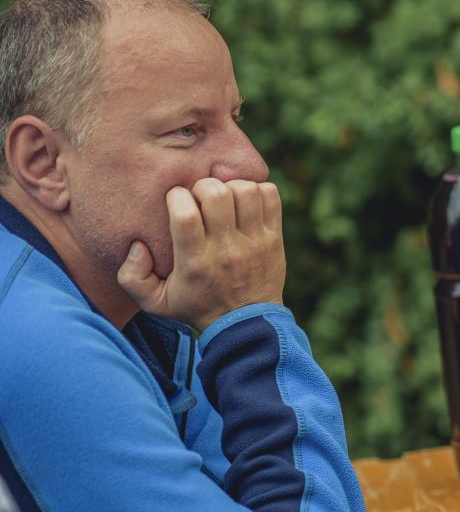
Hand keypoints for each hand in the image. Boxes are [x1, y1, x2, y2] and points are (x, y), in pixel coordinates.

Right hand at [117, 178, 285, 331]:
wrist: (245, 324)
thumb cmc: (196, 307)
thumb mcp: (155, 302)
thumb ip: (132, 277)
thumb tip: (138, 246)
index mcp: (195, 261)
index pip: (185, 214)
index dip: (177, 197)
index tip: (175, 201)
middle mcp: (226, 248)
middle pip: (217, 194)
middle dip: (203, 186)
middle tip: (199, 197)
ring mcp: (254, 241)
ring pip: (245, 191)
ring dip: (231, 187)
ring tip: (223, 199)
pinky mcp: (274, 237)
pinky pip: (270, 195)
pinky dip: (257, 189)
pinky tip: (244, 202)